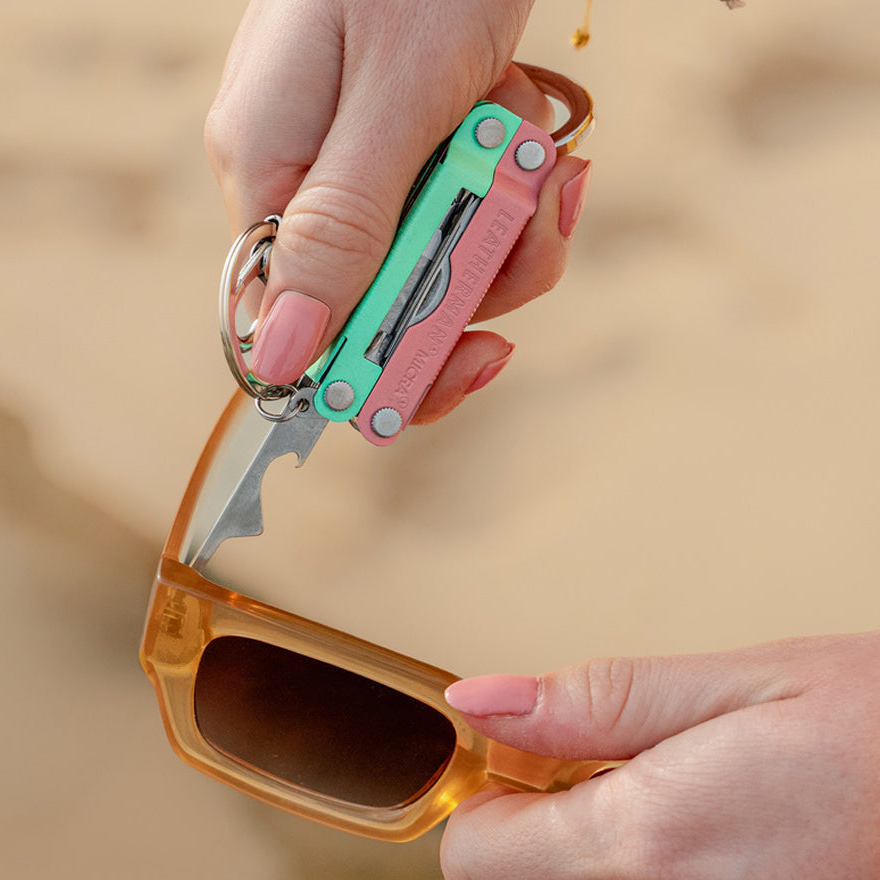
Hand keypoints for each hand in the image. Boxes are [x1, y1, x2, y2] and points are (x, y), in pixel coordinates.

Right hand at [204, 0, 591, 421]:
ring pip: (440, 263)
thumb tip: (285, 356)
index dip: (387, 364)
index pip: (306, 326)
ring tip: (545, 158)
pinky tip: (541, 147)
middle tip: (539, 220)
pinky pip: (464, 216)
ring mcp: (362, 169)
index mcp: (272, 174)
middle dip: (481, 277)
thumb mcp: (391, 102)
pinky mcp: (411, 154)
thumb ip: (338, 230)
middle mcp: (308, 182)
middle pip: (389, 301)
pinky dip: (515, 193)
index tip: (476, 356)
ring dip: (514, 228)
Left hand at [442, 632, 879, 878]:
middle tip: (590, 773)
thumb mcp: (735, 685)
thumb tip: (484, 700)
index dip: (487, 798)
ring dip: (585, 856)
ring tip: (654, 802)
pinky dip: (645, 875)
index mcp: (653, 839)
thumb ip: (596, 702)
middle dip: (532, 831)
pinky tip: (694, 840)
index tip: (520, 760)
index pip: (477, 855)